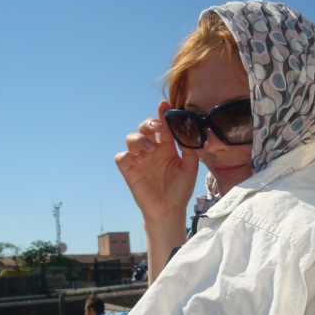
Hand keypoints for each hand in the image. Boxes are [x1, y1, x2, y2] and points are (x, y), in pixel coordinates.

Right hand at [115, 100, 198, 225]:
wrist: (169, 210)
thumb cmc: (180, 189)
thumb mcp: (190, 167)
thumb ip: (191, 148)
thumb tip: (192, 130)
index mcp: (167, 147)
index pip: (163, 126)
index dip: (162, 114)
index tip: (164, 105)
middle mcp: (152, 150)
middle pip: (144, 128)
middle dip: (148, 123)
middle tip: (156, 127)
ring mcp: (139, 159)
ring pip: (131, 138)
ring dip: (139, 139)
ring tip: (150, 148)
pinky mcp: (129, 171)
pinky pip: (121, 157)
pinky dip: (128, 156)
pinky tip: (139, 162)